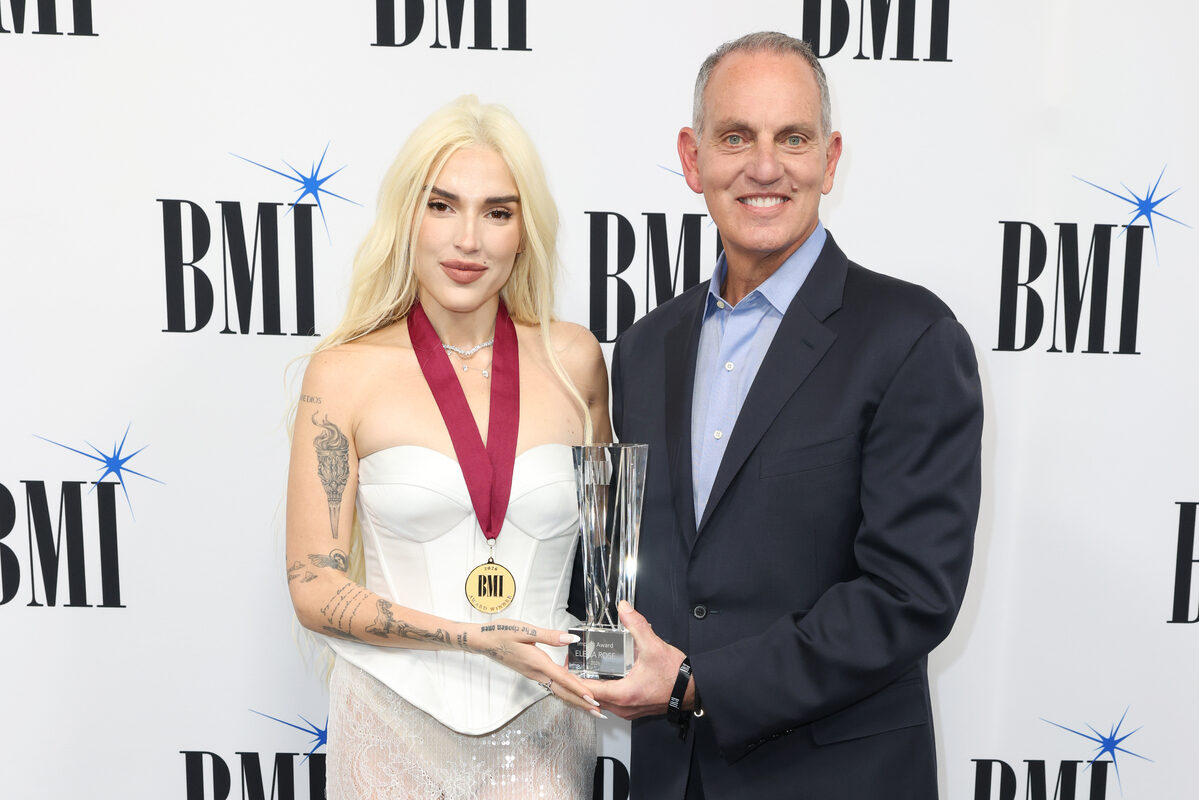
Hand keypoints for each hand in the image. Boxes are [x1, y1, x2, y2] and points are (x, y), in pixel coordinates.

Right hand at [463, 618, 604, 718]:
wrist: (482, 641)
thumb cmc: (501, 633)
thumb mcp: (525, 631)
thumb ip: (549, 636)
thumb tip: (571, 639)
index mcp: (538, 663)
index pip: (563, 679)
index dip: (580, 690)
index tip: (593, 699)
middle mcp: (536, 673)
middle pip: (562, 692)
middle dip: (581, 703)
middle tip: (598, 712)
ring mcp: (533, 674)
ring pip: (557, 691)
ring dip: (574, 699)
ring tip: (589, 706)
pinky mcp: (530, 672)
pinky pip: (551, 686)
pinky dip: (564, 691)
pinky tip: (571, 690)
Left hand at [583, 601, 687, 719]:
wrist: (694, 690)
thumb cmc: (676, 676)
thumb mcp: (654, 646)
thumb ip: (636, 625)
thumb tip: (624, 609)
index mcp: (623, 694)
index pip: (587, 691)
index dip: (573, 679)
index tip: (566, 667)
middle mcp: (623, 707)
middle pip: (590, 698)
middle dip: (579, 683)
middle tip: (572, 666)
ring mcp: (628, 711)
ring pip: (601, 703)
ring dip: (591, 689)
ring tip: (584, 671)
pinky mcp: (634, 710)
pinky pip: (611, 704)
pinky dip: (603, 693)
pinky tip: (604, 679)